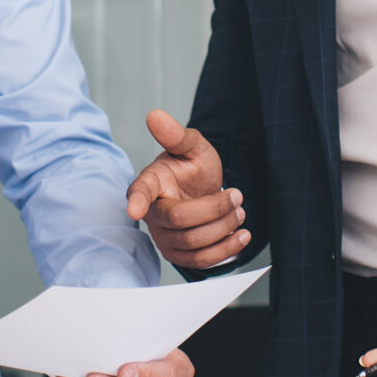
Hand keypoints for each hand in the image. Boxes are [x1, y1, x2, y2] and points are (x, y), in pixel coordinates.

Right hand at [125, 110, 247, 269]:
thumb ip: (176, 135)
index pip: (139, 192)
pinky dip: (226, 250)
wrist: (204, 191)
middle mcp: (152, 214)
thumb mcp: (192, 146)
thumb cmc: (193, 168)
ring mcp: (163, 237)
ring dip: (225, 227)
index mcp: (150, 184)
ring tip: (240, 211)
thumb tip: (154, 115)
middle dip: (216, 209)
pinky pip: (201, 262)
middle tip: (237, 195)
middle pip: (181, 221)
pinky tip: (242, 236)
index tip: (134, 209)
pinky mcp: (179, 255)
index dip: (137, 201)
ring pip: (194, 243)